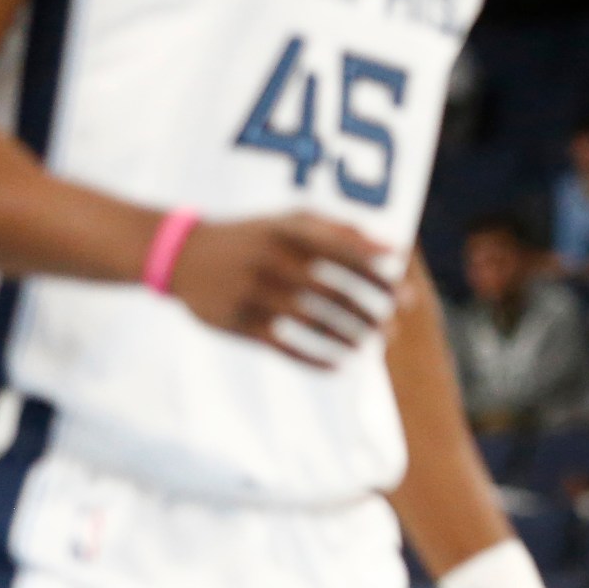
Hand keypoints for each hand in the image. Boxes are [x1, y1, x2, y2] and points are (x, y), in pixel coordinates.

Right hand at [166, 215, 393, 367]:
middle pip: (332, 290)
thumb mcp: (288, 221)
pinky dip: (316, 359)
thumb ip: (340, 230)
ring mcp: (251, 290)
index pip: (343, 250)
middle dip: (368, 312)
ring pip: (311, 320)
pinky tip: (340, 366)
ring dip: (348, 336)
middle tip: (392, 327)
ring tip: (370, 345)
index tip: (407, 295)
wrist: (181, 254)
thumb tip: (393, 250)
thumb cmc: (254, 237)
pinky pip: (284, 346)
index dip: (378, 274)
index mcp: (286, 229)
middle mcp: (269, 257)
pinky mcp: (236, 321)